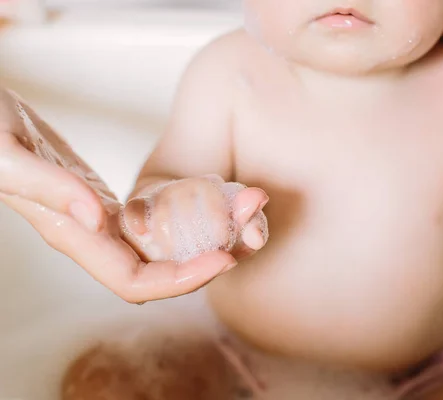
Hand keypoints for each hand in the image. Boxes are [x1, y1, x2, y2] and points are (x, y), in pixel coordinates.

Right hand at [0, 89, 261, 302]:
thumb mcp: (7, 155)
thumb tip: (98, 221)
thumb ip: (48, 188)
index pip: (137, 281)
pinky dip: (190, 214)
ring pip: (165, 247)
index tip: (224, 258)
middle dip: (208, 256)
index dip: (182, 279)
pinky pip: (158, 222)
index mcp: (73, 235)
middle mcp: (93, 237)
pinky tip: (216, 196)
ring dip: (207, 234)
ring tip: (246, 208)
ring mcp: (103, 221)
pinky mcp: (110, 201)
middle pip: (162, 270)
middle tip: (250, 228)